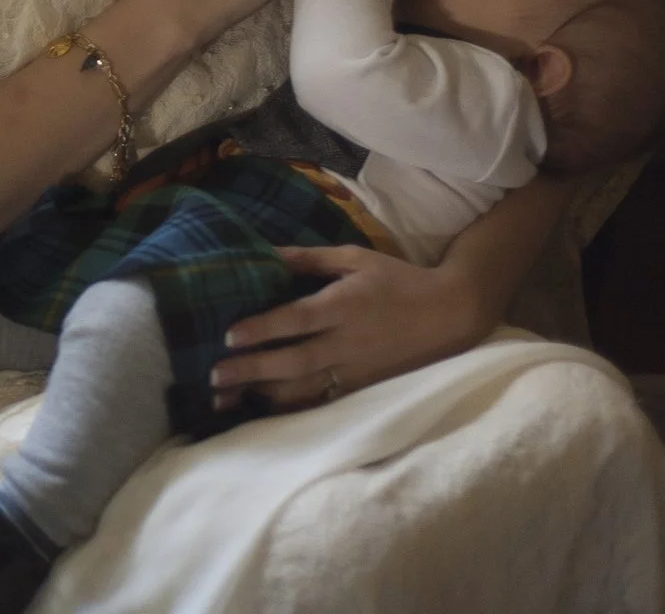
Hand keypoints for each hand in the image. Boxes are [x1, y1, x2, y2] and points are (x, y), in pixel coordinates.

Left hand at [207, 245, 496, 410]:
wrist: (450, 314)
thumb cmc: (398, 280)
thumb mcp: (355, 258)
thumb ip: (309, 258)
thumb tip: (266, 252)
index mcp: (344, 306)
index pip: (296, 320)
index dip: (263, 329)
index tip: (229, 336)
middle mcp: (348, 342)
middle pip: (294, 362)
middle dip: (252, 371)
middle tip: (213, 376)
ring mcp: (357, 371)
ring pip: (305, 390)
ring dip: (264, 396)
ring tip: (226, 401)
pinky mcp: (364, 389)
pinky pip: (323, 402)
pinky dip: (292, 408)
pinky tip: (262, 411)